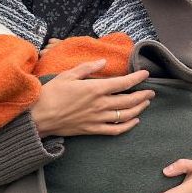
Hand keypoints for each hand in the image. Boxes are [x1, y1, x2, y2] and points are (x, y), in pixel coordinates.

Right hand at [31, 63, 153, 137]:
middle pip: (129, 100)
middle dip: (143, 95)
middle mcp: (100, 105)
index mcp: (95, 89)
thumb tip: (104, 62)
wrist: (40, 116)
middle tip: (151, 92)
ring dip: (138, 109)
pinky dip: (127, 126)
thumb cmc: (51, 93)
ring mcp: (98, 119)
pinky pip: (115, 130)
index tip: (145, 74)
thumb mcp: (68, 75)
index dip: (137, 78)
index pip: (123, 83)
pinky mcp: (93, 130)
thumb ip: (88, 68)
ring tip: (145, 104)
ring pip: (126, 115)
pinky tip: (134, 121)